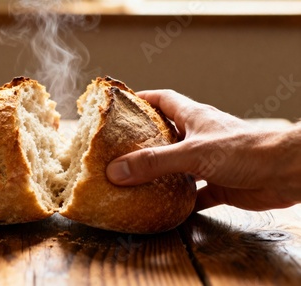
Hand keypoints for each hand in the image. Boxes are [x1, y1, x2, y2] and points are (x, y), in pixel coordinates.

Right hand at [106, 89, 300, 210]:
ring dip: (160, 174)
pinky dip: (180, 202)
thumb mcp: (192, 153)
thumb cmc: (245, 150)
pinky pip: (194, 194)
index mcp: (193, 117)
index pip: (163, 99)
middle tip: (120, 150)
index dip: (142, 99)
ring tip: (135, 181)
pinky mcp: (220, 185)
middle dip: (145, 141)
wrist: (287, 172)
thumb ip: (154, 162)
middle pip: (168, 134)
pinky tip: (165, 210)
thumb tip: (116, 171)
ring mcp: (210, 162)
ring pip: (178, 166)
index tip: (121, 105)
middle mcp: (200, 137)